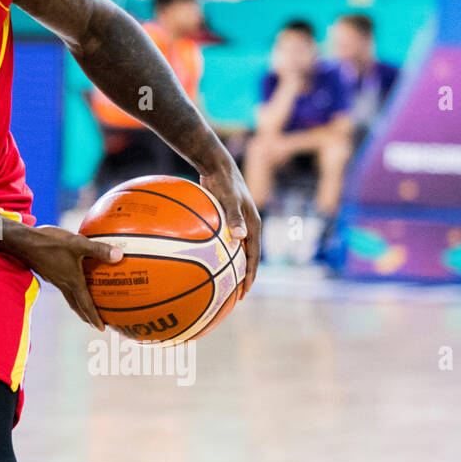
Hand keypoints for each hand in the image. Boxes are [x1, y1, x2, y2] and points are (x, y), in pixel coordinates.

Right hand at [9, 225, 122, 330]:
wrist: (22, 242)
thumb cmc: (50, 243)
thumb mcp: (77, 243)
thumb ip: (98, 249)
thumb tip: (120, 255)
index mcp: (72, 281)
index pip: (85, 304)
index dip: (94, 317)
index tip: (102, 329)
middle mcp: (63, 283)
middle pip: (76, 305)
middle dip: (86, 316)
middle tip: (95, 324)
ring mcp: (54, 278)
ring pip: (68, 296)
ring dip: (78, 304)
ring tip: (85, 306)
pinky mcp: (48, 272)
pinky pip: (62, 285)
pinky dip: (70, 289)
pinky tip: (71, 278)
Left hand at [199, 158, 260, 300]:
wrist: (217, 165)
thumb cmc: (223, 182)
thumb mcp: (230, 200)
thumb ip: (234, 217)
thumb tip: (240, 237)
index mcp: (253, 226)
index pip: (254, 257)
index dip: (250, 276)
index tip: (244, 292)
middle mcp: (248, 227)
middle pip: (248, 257)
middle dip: (243, 277)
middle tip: (235, 296)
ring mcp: (238, 224)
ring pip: (237, 251)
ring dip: (232, 267)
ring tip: (222, 283)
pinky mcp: (227, 219)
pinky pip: (225, 242)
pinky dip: (221, 253)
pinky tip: (206, 261)